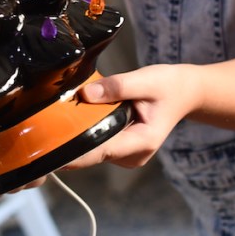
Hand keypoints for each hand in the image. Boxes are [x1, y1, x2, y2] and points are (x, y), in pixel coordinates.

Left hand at [63, 64, 200, 169]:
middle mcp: (133, 155)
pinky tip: (84, 116)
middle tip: (50, 121)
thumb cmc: (168, 86)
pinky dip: (88, 132)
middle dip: (72, 138)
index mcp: (142, 142)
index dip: (74, 152)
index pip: (100, 152)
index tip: (50, 150)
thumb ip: (116, 87)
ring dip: (80, 134)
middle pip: (93, 152)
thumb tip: (85, 94)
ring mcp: (127, 156)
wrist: (185, 92)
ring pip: (93, 149)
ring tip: (70, 113)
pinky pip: (97, 144)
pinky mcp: (121, 151)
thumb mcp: (145, 80)